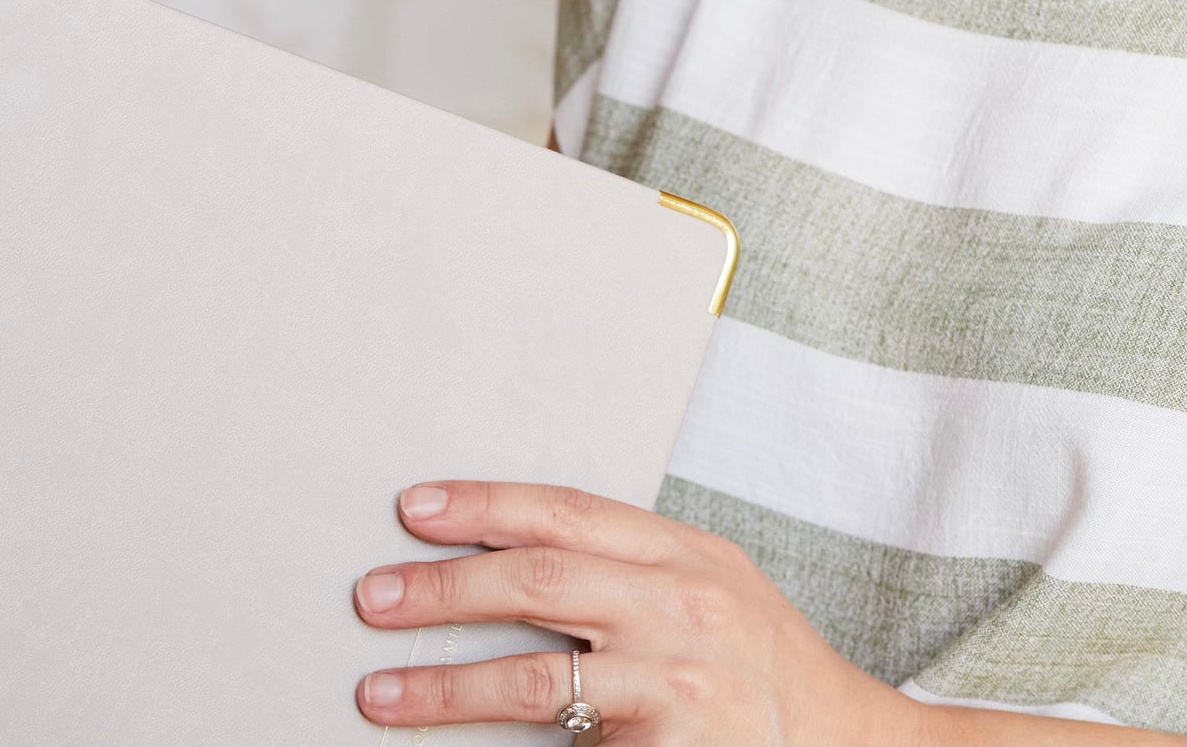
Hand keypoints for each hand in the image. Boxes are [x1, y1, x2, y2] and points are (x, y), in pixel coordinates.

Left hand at [352, 481, 905, 743]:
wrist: (853, 746)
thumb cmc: (762, 659)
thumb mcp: (706, 581)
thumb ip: (622, 560)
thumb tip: (497, 548)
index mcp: (682, 552)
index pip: (564, 511)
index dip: (483, 504)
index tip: (411, 509)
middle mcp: (681, 611)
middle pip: (539, 582)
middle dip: (444, 590)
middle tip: (373, 597)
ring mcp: (680, 689)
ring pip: (542, 683)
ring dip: (449, 689)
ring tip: (382, 692)